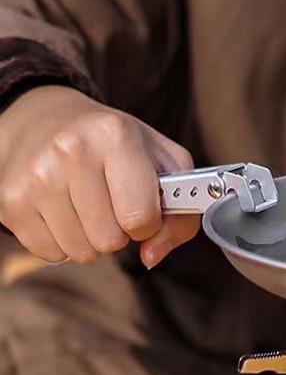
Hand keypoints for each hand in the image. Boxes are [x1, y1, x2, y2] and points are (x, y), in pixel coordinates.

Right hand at [0, 86, 198, 267]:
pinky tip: (62, 209)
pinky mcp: (10, 199)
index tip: (143, 207)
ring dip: (90, 238)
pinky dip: (62, 241)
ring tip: (86, 203)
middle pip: (110, 240)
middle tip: (110, 201)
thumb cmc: (117, 146)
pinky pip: (50, 254)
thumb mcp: (164, 164)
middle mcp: (71, 150)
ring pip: (81, 252)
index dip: (149, 224)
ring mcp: (36, 175)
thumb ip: (180, 215)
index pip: (141, 218)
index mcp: (116, 135)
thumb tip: (151, 257)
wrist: (46, 117)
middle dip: (118, 231)